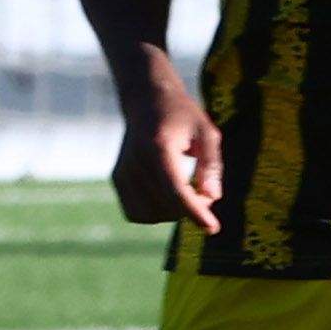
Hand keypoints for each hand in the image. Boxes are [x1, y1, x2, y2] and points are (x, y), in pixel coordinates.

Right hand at [111, 74, 221, 235]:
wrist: (146, 102)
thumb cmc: (182, 116)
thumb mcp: (207, 132)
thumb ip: (211, 164)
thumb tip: (213, 197)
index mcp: (157, 147)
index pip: (175, 190)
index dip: (195, 212)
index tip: (213, 228)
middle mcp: (134, 162)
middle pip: (166, 205)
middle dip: (192, 208)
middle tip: (206, 191)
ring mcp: (122, 172)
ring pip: (151, 215)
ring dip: (174, 213)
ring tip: (190, 192)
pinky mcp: (117, 180)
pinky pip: (137, 213)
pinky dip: (156, 213)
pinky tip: (169, 196)